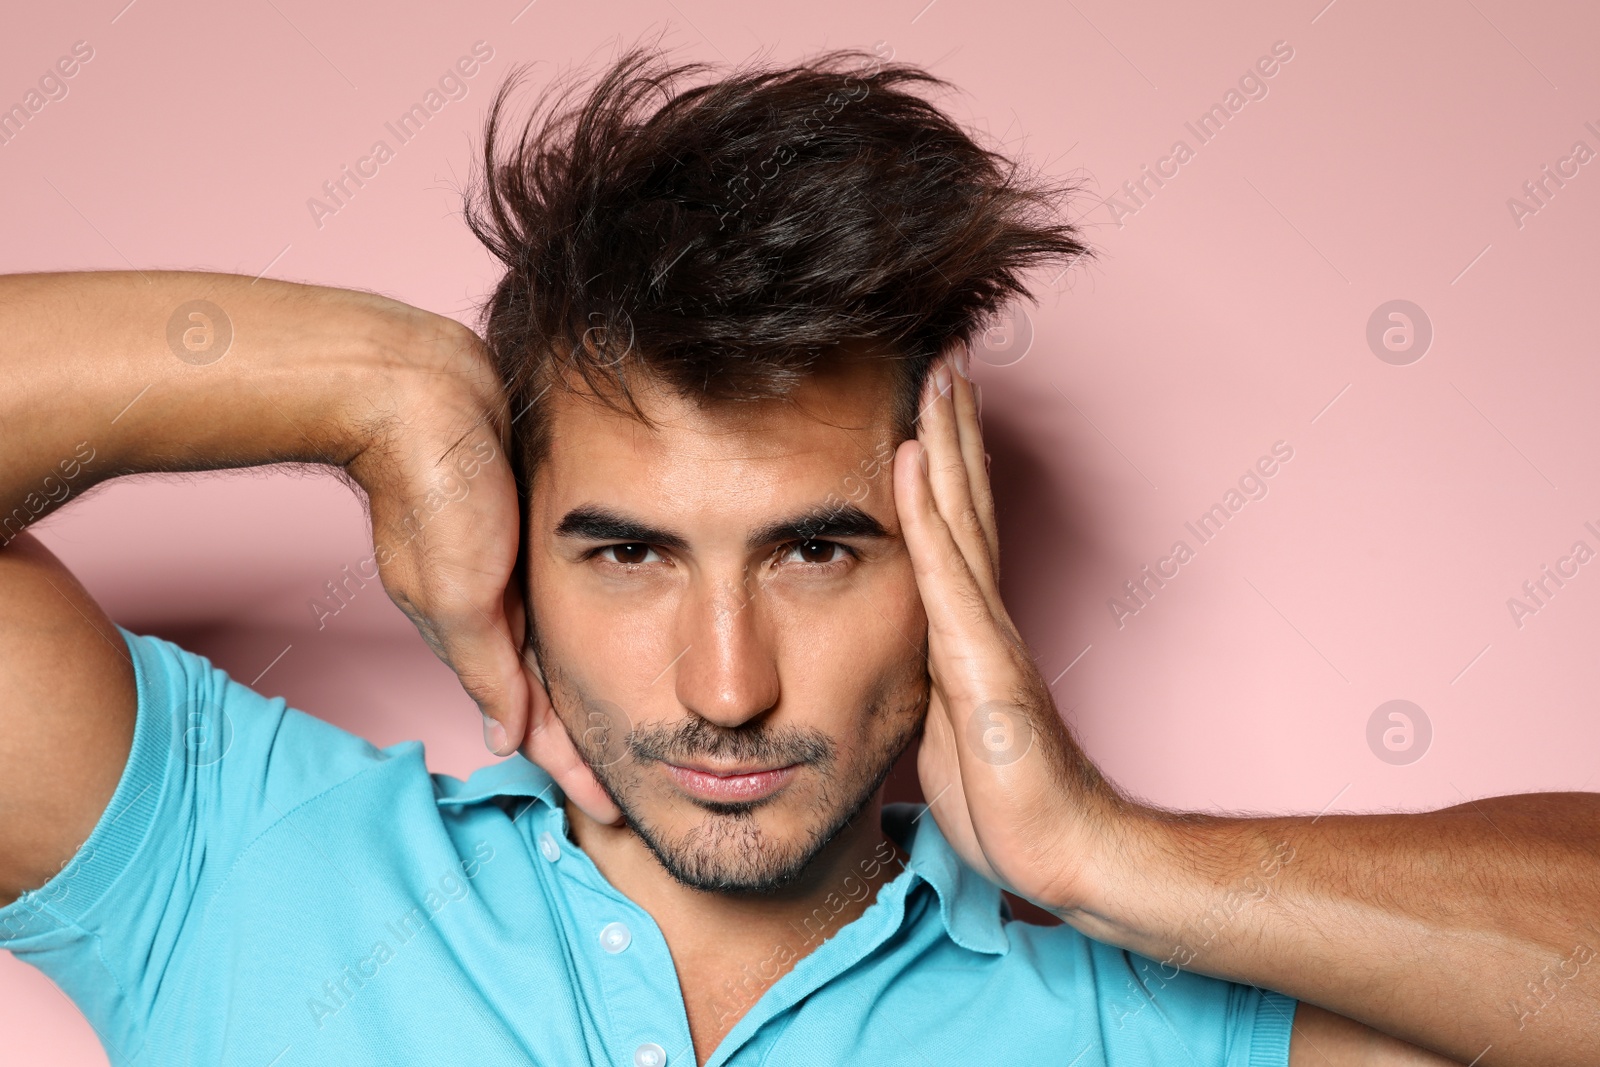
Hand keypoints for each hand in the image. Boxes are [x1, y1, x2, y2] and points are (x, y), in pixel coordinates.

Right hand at [340, 297, 619, 822]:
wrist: (415, 393)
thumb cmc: (433, 490)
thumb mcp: (460, 595)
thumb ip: (487, 665)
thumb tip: (506, 737)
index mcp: (478, 630)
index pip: (532, 716)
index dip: (570, 762)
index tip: (607, 806)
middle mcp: (497, 602)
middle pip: (552, 687)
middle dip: (585, 738)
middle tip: (634, 781)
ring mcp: (511, 564)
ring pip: (561, 644)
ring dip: (589, 687)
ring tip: (638, 723)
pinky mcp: (527, 523)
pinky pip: (565, 592)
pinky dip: (586, 626)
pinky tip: (615, 631)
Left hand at [893, 342, 1125, 913]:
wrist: (1061, 852)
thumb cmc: (1009, 800)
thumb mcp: (949, 730)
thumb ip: (930, 683)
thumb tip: (904, 669)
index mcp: (973, 631)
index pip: (958, 530)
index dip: (948, 467)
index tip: (934, 408)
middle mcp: (985, 617)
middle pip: (967, 503)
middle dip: (954, 428)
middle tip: (943, 359)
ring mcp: (988, 633)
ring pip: (961, 517)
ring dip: (946, 441)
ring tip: (936, 375)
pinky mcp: (983, 662)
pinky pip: (946, 572)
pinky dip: (928, 510)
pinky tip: (915, 455)